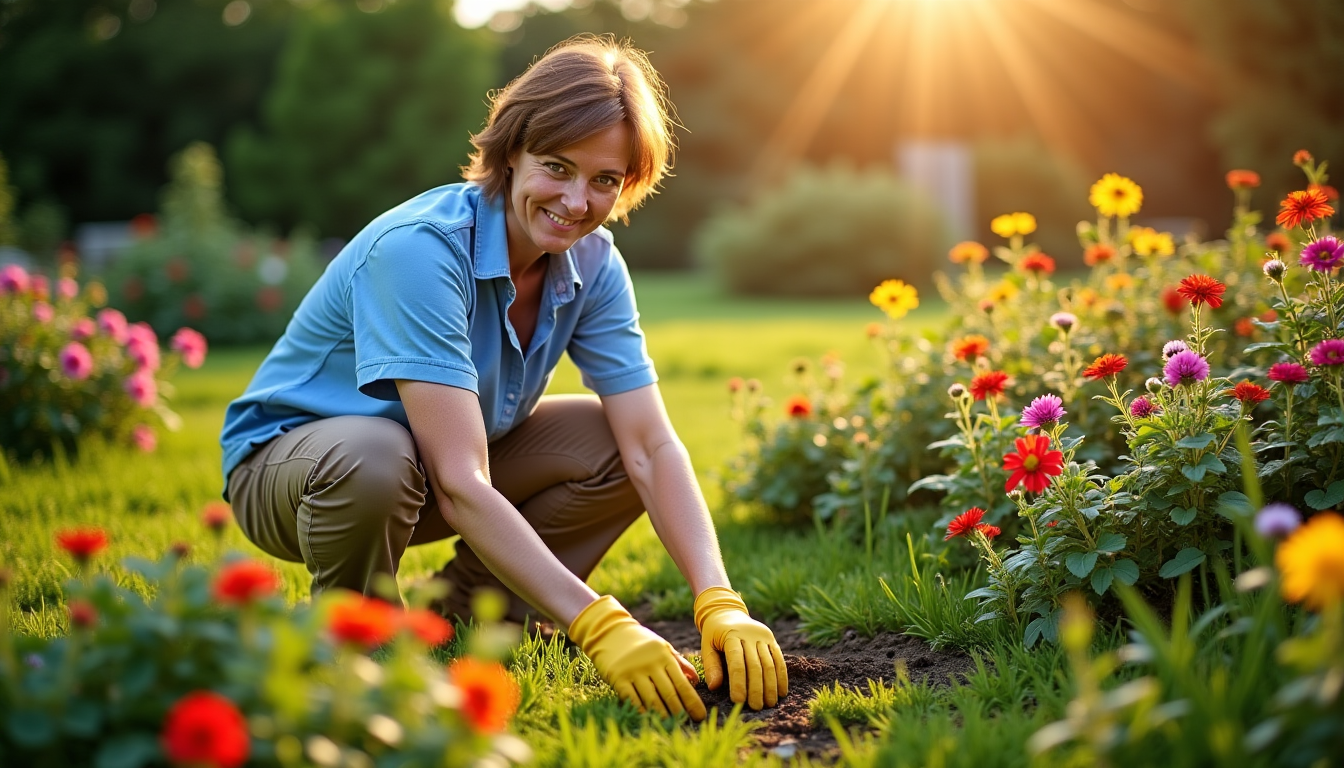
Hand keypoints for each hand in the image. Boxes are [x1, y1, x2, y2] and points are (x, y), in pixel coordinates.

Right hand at [567, 596, 706, 720]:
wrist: (610, 632)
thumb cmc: (641, 643)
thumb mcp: (662, 647)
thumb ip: (679, 662)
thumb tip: (695, 681)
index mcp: (664, 656)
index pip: (682, 683)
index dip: (692, 701)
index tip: (700, 715)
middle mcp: (651, 663)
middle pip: (668, 693)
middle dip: (679, 711)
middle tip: (687, 723)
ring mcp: (634, 671)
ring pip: (651, 698)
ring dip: (662, 714)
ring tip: (670, 725)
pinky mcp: (618, 677)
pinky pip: (632, 698)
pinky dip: (641, 710)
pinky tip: (648, 718)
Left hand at [694, 586, 788, 709]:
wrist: (727, 612)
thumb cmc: (714, 634)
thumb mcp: (706, 645)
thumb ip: (711, 665)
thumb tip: (714, 687)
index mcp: (731, 635)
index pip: (736, 662)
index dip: (739, 683)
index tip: (738, 701)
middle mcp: (749, 634)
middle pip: (755, 665)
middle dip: (757, 688)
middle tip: (756, 707)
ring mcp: (763, 635)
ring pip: (769, 663)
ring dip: (771, 685)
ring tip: (769, 704)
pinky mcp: (771, 638)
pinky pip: (779, 658)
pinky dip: (781, 676)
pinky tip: (781, 692)